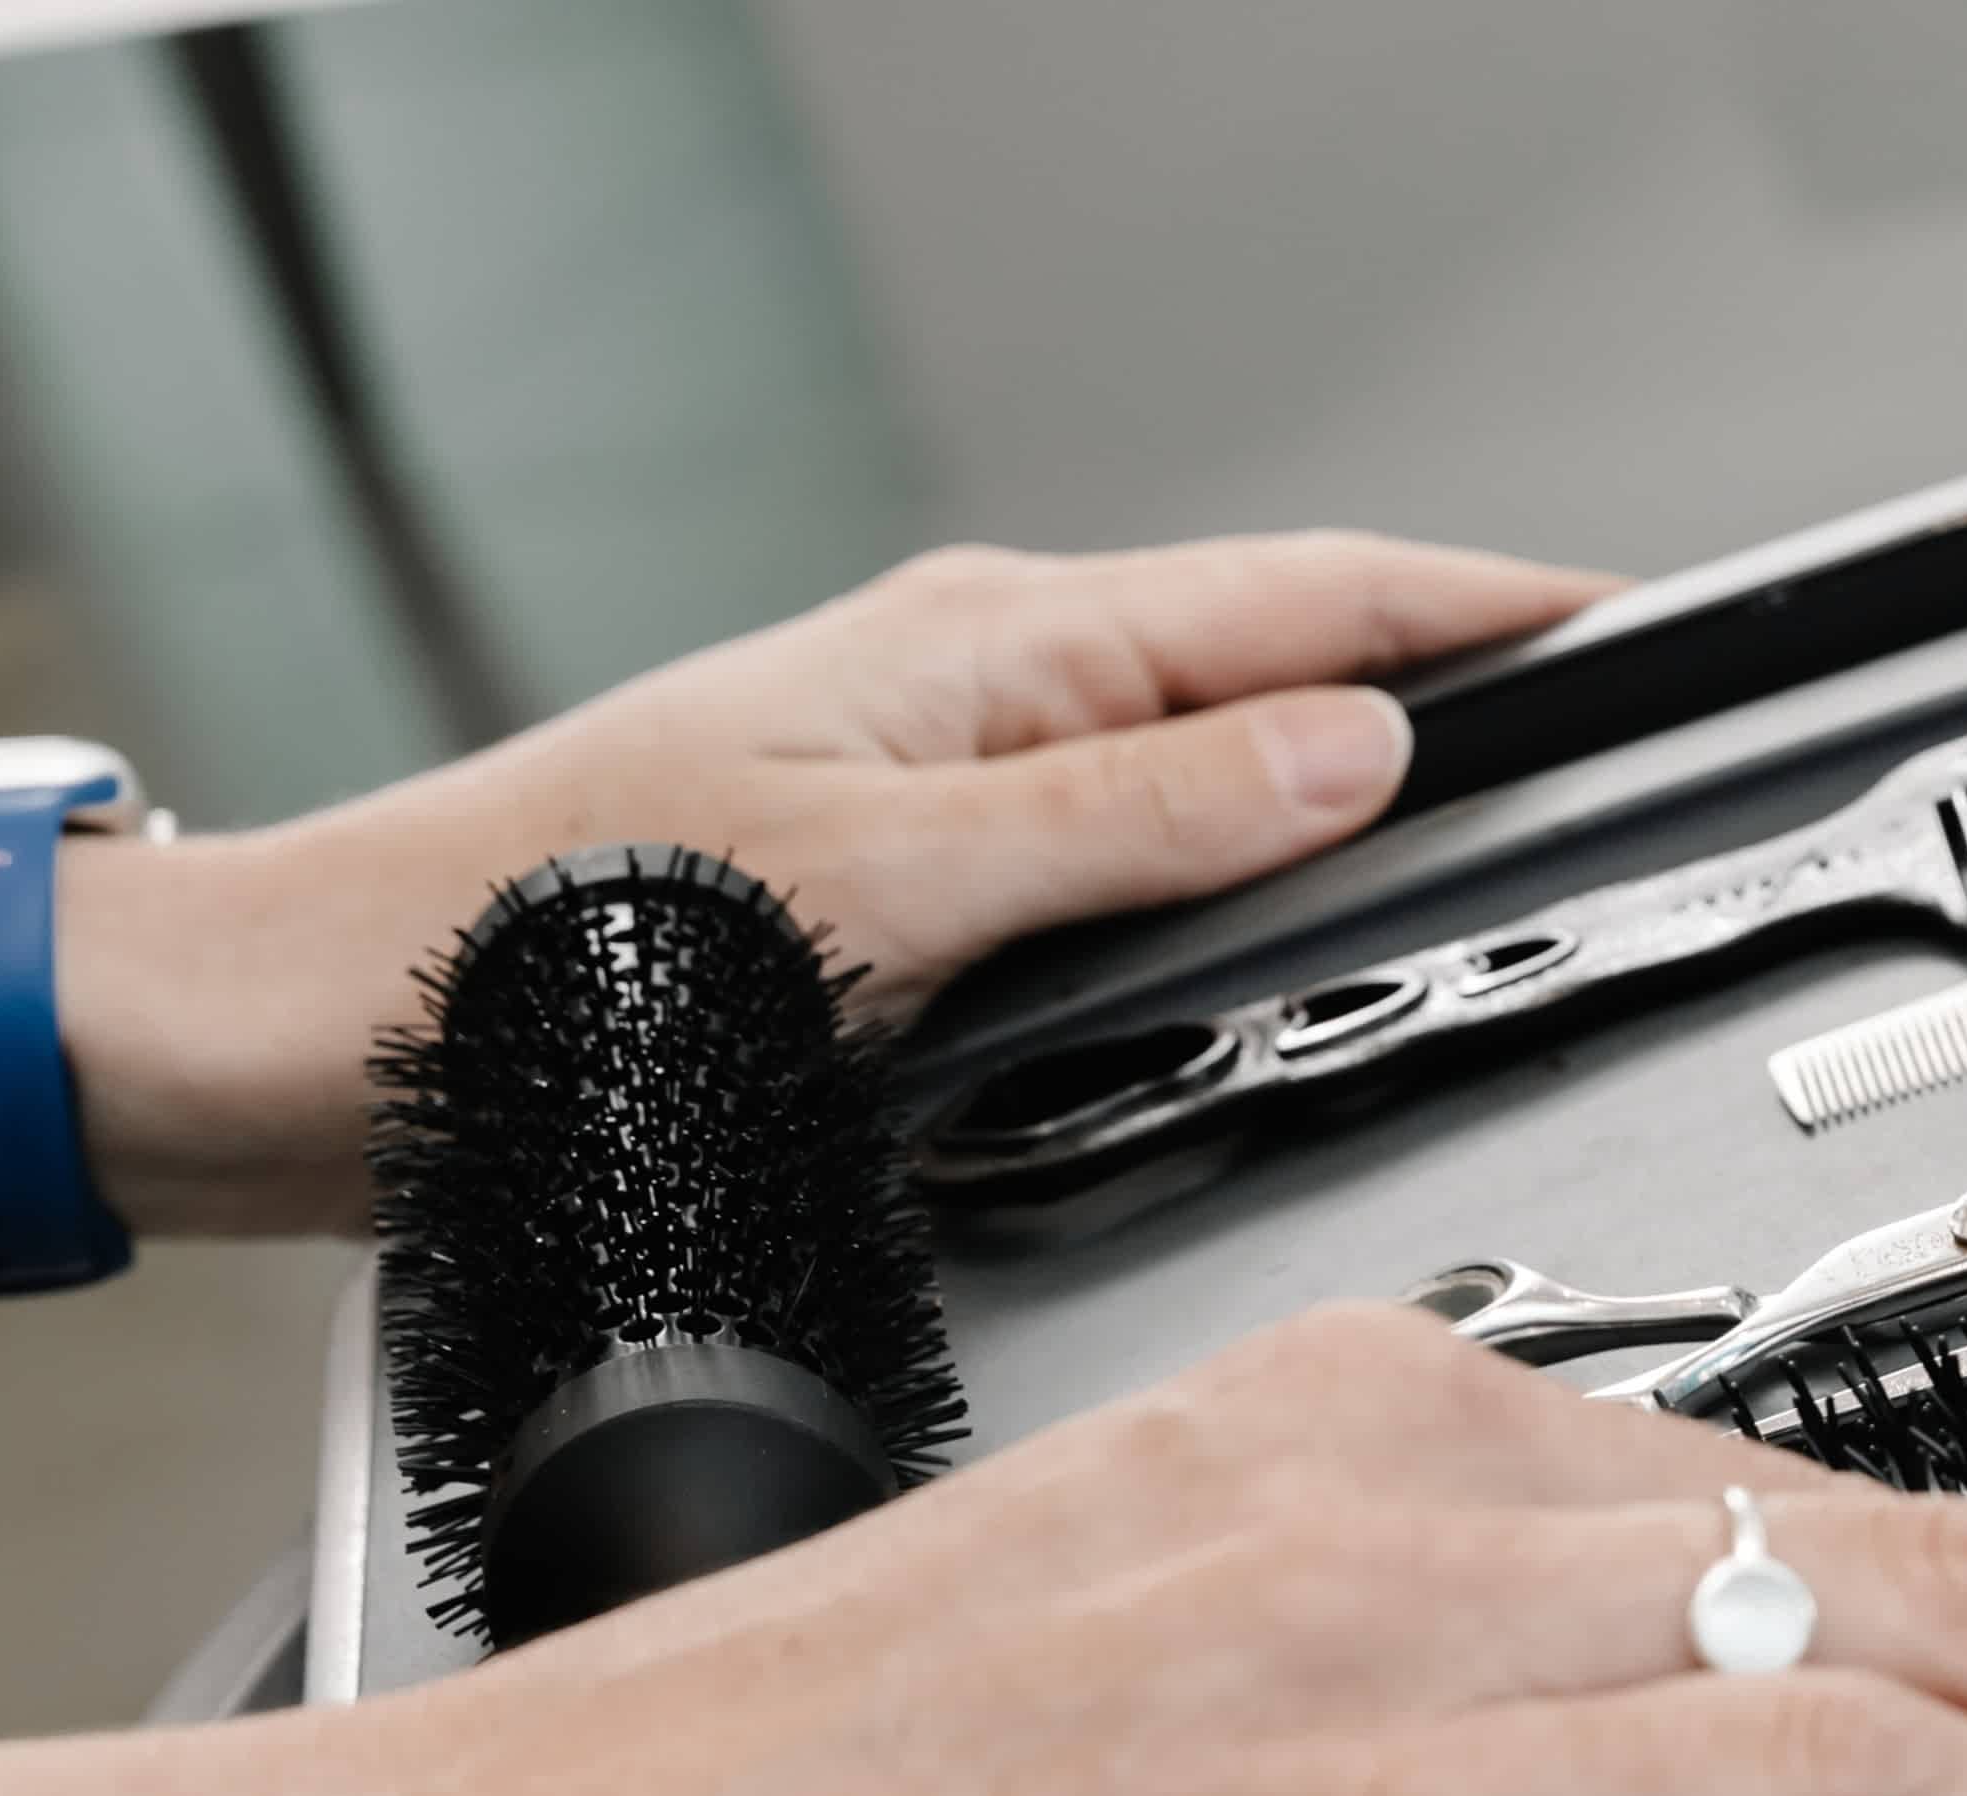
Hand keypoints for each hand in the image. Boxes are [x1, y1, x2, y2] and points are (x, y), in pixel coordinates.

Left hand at [52, 532, 1612, 1237]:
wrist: (343, 1027)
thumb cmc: (555, 940)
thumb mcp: (895, 880)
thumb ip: (1138, 815)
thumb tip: (1351, 751)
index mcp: (995, 651)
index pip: (1309, 596)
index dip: (1486, 608)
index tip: (1623, 626)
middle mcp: (978, 688)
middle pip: (1276, 656)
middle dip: (1445, 685)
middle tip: (1593, 733)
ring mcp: (949, 768)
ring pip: (1206, 747)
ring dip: (1342, 775)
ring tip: (1474, 816)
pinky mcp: (913, 857)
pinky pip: (1132, 829)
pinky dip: (1232, 856)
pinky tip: (1260, 906)